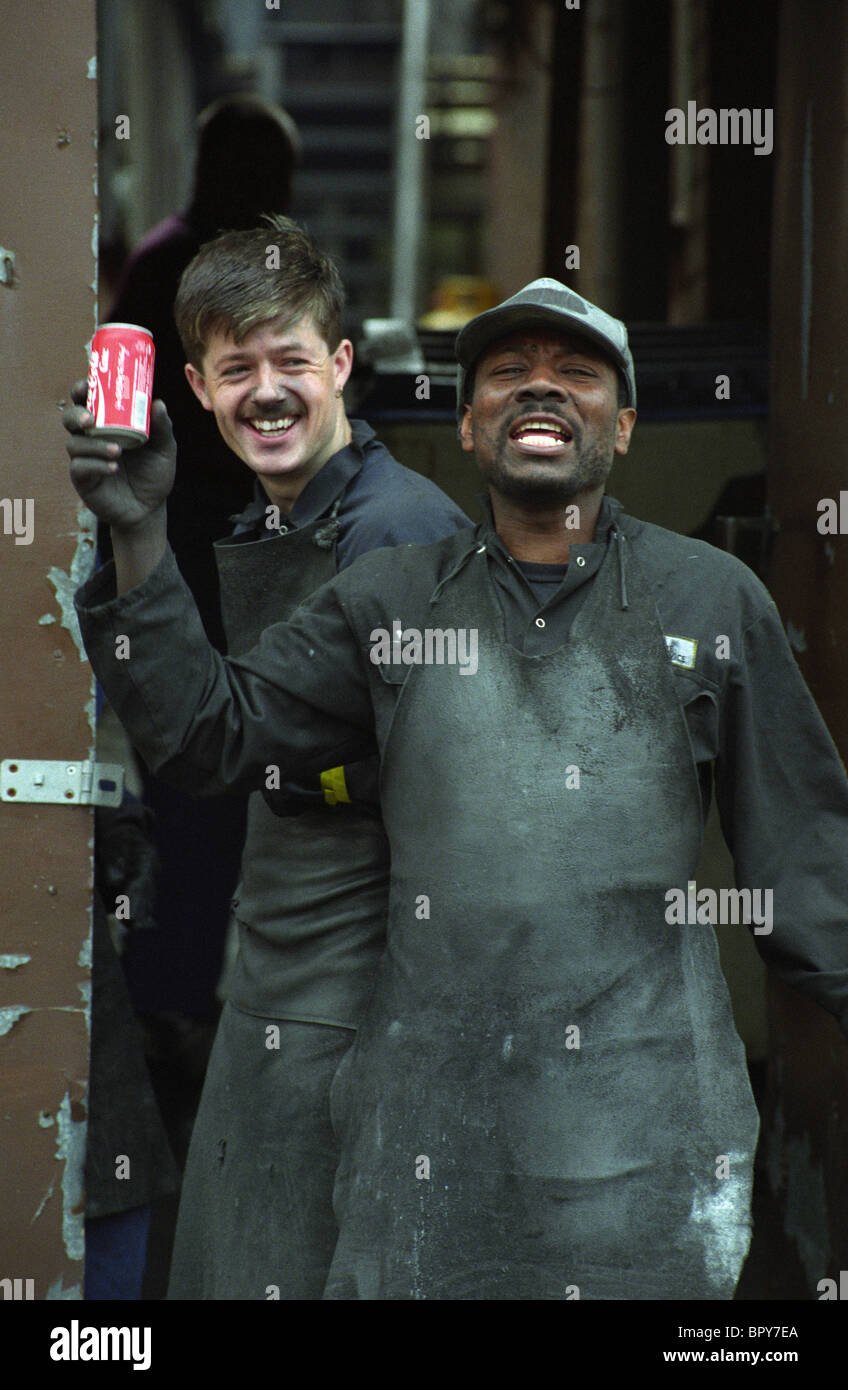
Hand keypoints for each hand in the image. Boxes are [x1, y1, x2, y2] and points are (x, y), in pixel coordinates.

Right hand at [63, 379, 175, 531]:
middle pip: (69, 418)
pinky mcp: (84, 479)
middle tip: (91, 419)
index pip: (87, 400)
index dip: (82, 389)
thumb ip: (162, 427)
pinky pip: (80, 467)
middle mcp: (91, 438)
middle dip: (76, 414)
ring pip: (74, 444)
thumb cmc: (153, 473)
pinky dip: (96, 465)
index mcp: (107, 423)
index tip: (87, 384)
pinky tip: (113, 467)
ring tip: (117, 450)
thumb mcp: (164, 449)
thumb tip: (158, 403)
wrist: (150, 508)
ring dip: (94, 445)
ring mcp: (85, 458)